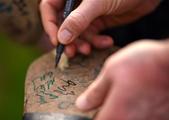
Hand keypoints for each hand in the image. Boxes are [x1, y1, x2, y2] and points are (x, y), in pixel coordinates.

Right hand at [40, 0, 160, 56]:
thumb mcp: (97, 2)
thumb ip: (78, 19)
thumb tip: (61, 38)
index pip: (49, 8)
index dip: (50, 25)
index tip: (56, 42)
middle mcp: (77, 2)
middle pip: (63, 24)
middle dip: (68, 40)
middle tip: (72, 53)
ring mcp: (88, 13)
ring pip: (78, 32)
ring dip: (83, 43)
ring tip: (88, 50)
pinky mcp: (99, 21)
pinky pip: (93, 35)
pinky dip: (98, 41)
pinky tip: (107, 42)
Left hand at [76, 39, 168, 119]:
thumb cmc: (143, 63)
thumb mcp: (110, 72)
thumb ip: (94, 93)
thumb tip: (82, 105)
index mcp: (116, 116)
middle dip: (109, 119)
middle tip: (112, 99)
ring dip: (127, 116)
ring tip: (130, 95)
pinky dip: (142, 115)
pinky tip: (144, 97)